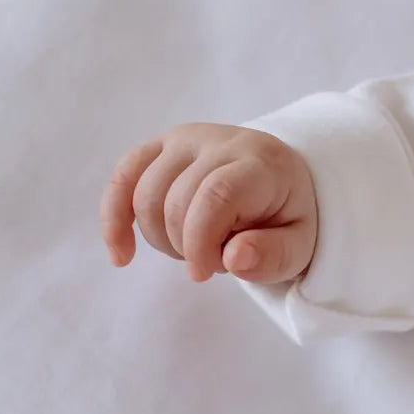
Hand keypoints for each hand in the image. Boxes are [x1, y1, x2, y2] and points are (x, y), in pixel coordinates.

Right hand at [101, 123, 317, 284]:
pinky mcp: (160, 147)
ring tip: (191, 248)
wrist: (279, 179)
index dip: (199, 241)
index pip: (215, 196)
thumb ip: (273, 256)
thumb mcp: (299, 246)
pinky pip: (123, 177)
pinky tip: (121, 256)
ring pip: (144, 195)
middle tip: (213, 261)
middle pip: (174, 201)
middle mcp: (218, 141)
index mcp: (260, 164)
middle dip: (185, 247)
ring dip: (159, 238)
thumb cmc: (286, 217)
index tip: (202, 274)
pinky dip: (114, 217)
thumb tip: (235, 258)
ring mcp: (184, 139)